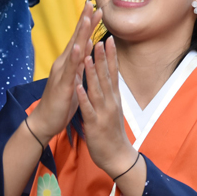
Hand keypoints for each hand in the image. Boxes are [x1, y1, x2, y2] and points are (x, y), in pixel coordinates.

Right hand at [27, 1, 101, 140]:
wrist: (45, 121)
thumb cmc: (61, 101)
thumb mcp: (74, 80)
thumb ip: (79, 65)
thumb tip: (87, 50)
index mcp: (69, 63)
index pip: (80, 39)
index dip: (87, 24)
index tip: (95, 8)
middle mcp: (63, 63)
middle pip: (76, 38)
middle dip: (85, 21)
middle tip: (92, 3)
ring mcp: (62, 72)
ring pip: (73, 49)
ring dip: (81, 33)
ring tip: (87, 18)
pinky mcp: (62, 83)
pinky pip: (69, 68)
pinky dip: (74, 56)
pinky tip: (78, 46)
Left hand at [76, 38, 135, 175]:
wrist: (118, 157)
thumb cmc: (112, 133)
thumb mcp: (113, 110)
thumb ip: (110, 95)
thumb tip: (108, 81)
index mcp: (114, 98)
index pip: (113, 73)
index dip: (111, 56)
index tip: (109, 39)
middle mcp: (111, 102)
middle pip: (107, 76)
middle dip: (103, 58)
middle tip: (100, 38)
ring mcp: (103, 112)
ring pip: (97, 89)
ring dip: (93, 72)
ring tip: (88, 55)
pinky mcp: (95, 123)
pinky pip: (87, 108)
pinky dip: (83, 97)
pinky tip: (78, 86)